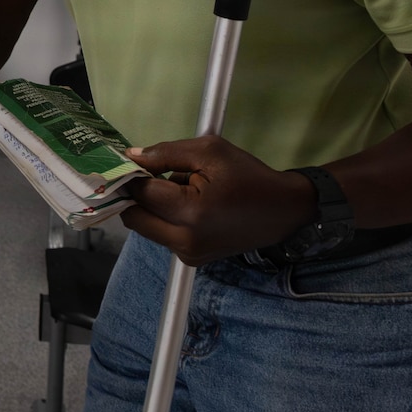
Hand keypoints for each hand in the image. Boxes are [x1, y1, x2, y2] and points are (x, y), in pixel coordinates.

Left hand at [121, 136, 316, 266]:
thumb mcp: (209, 152)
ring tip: (177, 190)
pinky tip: (187, 206)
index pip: (141, 193)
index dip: (131, 175)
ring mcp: (188, 254)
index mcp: (191, 212)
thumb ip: (166, 153)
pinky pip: (162, 236)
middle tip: (150, 176)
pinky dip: (165, 219)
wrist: (282, 211)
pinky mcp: (192, 259)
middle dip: (135, 196)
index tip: (129, 161)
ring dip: (151, 208)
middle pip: (134, 218)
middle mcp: (185, 241)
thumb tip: (130, 157)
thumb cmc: (248, 176)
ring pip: (145, 228)